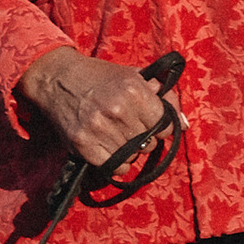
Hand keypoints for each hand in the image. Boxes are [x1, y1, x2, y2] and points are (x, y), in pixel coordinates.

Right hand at [18, 46, 167, 165]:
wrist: (58, 78)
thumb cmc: (100, 76)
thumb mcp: (133, 76)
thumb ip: (163, 96)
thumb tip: (185, 124)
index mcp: (134, 90)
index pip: (165, 126)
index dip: (160, 127)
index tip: (150, 123)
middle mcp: (118, 110)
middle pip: (148, 143)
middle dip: (144, 138)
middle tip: (130, 128)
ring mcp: (99, 128)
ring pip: (132, 157)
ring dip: (129, 152)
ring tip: (118, 137)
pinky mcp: (83, 144)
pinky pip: (113, 167)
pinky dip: (115, 163)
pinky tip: (110, 148)